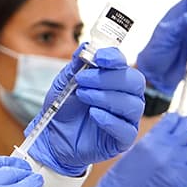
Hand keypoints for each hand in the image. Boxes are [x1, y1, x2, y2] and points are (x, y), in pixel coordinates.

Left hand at [27, 46, 144, 175]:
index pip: (124, 65)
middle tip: (83, 80)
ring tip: (83, 95)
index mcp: (114, 81)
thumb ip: (76, 66)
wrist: (52, 137)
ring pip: (132, 104)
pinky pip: (127, 129)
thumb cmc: (63, 108)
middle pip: (134, 82)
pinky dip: (110, 120)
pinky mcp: (122, 140)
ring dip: (106, 97)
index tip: (99, 57)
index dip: (114, 58)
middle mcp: (126, 98)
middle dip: (108, 78)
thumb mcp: (64, 83)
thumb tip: (85, 46)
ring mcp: (126, 119)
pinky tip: (94, 114)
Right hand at [85, 113, 186, 186]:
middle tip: (184, 127)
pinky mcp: (182, 182)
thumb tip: (167, 134)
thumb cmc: (119, 178)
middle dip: (185, 128)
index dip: (176, 119)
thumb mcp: (132, 152)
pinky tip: (180, 166)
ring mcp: (176, 167)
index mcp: (150, 141)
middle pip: (186, 132)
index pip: (172, 121)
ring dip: (186, 148)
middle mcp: (166, 151)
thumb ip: (152, 142)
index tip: (178, 119)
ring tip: (178, 151)